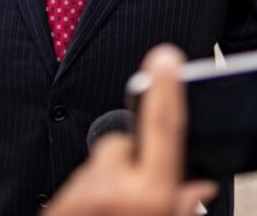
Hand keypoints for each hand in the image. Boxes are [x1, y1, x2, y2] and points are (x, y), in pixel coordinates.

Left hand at [46, 45, 217, 215]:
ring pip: (100, 167)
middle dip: (132, 160)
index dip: (167, 89)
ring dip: (110, 184)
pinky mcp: (57, 206)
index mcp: (150, 197)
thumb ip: (182, 203)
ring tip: (116, 214)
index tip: (166, 57)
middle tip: (136, 198)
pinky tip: (97, 215)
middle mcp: (113, 192)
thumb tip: (199, 183)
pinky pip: (79, 184)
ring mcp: (81, 197)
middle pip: (124, 145)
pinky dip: (91, 197)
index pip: (162, 128)